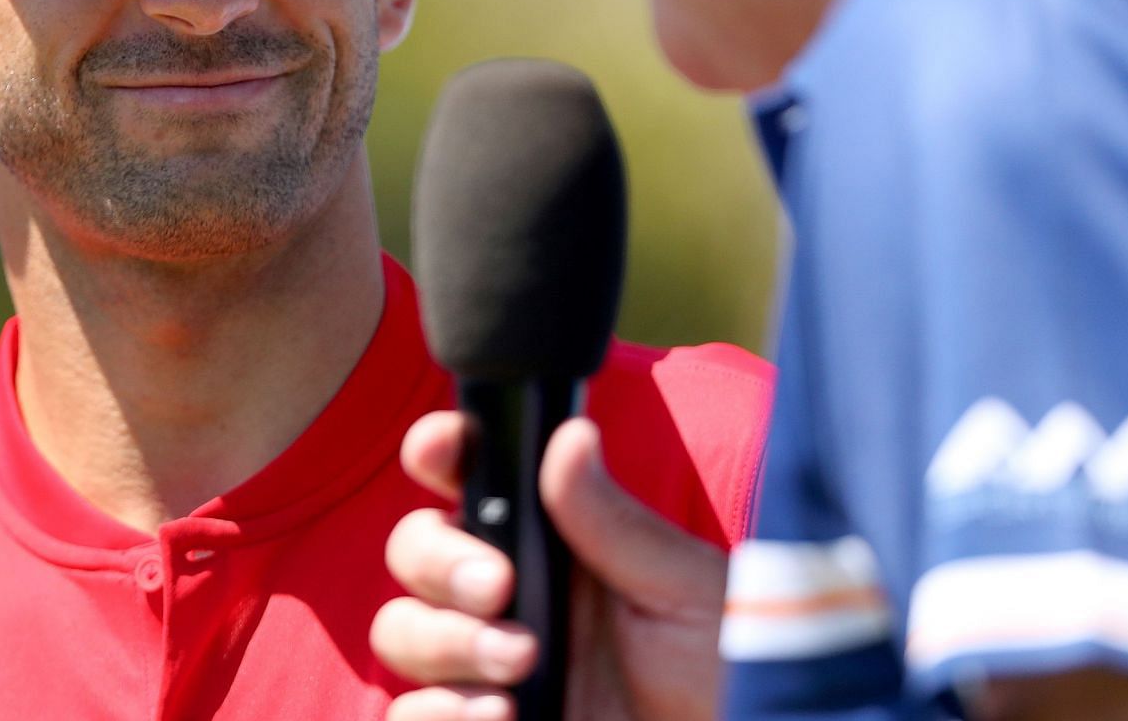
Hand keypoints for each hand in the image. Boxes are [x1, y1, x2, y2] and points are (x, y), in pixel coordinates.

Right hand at [373, 411, 726, 720]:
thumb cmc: (726, 665)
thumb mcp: (683, 588)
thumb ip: (615, 523)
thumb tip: (570, 436)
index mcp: (554, 542)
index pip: (472, 477)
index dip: (439, 452)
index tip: (440, 448)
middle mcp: (511, 594)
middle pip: (415, 551)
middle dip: (442, 563)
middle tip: (499, 588)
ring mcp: (489, 664)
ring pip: (400, 630)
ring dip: (444, 643)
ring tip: (518, 668)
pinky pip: (409, 716)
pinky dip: (434, 714)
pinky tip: (498, 717)